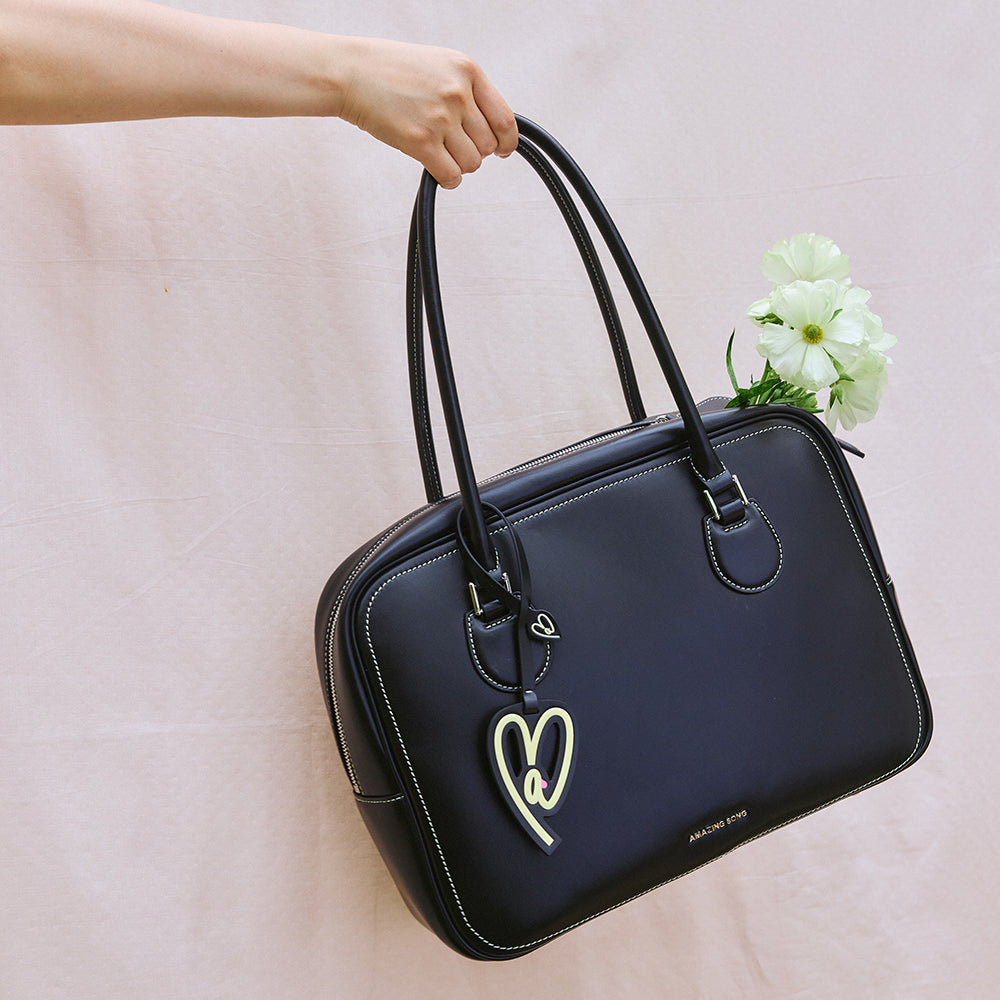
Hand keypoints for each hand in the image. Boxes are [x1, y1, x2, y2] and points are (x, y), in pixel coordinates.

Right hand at [333, 38, 517, 187]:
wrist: (351, 72)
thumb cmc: (392, 71)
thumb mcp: (439, 65)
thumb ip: (467, 91)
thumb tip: (492, 129)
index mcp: (467, 70)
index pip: (504, 119)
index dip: (506, 142)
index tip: (503, 150)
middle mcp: (457, 93)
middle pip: (487, 146)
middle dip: (474, 152)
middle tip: (453, 146)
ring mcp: (439, 118)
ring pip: (471, 163)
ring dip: (458, 165)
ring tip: (439, 152)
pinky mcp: (420, 141)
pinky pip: (451, 175)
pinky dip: (448, 179)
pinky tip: (437, 169)